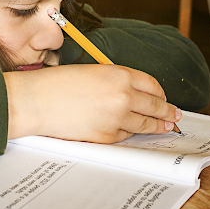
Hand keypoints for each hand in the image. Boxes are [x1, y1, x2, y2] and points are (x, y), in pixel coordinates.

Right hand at [3, 64, 181, 142]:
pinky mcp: (106, 136)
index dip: (160, 93)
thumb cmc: (55, 84)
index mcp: (118, 74)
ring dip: (156, 126)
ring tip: (164, 127)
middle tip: (174, 115)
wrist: (35, 101)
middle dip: (167, 112)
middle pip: (155, 105)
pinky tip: (132, 131)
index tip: (164, 98)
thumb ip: (113, 81)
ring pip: (145, 124)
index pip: (152, 84)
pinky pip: (125, 136)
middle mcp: (122, 96)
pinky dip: (129, 133)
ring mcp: (116, 118)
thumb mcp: (90, 72)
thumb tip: (130, 93)